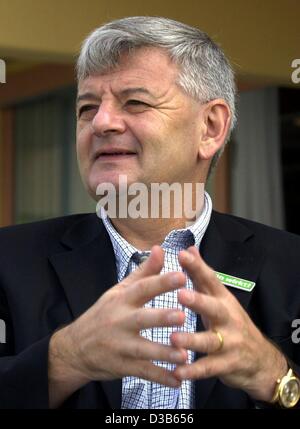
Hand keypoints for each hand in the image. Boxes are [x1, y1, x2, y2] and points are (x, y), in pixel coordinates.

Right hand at [54, 245, 187, 387]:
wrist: (76, 348)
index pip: (142, 288)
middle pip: (141, 318)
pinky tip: (178, 380)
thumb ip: (144, 272)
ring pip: (143, 349)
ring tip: (184, 355)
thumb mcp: (119, 290)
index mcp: (122, 300)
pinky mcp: (123, 366)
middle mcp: (120, 321)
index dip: (161, 282)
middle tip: (182, 316)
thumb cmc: (103, 314)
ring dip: (164, 353)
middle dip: (161, 318)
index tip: (181, 276)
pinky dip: (160, 377)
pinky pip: (144, 372)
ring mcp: (120, 346)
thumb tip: (160, 249)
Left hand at [170, 246, 286, 401]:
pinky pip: (209, 368)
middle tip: (181, 295)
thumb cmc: (232, 323)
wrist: (259, 358)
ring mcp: (229, 342)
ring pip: (210, 341)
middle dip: (198, 301)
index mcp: (223, 299)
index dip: (197, 268)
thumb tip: (190, 249)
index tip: (181, 255)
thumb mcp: (220, 297)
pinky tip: (177, 372)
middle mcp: (227, 318)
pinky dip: (193, 371)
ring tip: (174, 338)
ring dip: (192, 339)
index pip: (211, 280)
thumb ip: (202, 275)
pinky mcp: (227, 364)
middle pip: (214, 308)